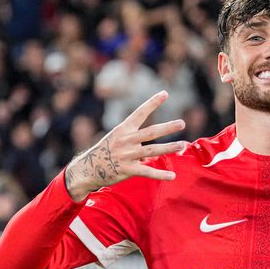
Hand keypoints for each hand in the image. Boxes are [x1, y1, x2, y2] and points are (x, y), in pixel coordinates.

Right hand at [65, 91, 185, 200]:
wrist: (87, 169)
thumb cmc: (105, 152)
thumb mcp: (117, 139)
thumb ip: (135, 142)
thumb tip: (151, 151)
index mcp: (123, 129)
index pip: (140, 113)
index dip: (153, 103)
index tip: (165, 93)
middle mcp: (126, 140)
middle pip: (151, 132)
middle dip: (167, 127)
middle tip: (182, 123)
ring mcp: (127, 155)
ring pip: (152, 150)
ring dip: (169, 147)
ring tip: (182, 144)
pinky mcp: (127, 170)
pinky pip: (147, 172)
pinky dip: (161, 174)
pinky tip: (172, 175)